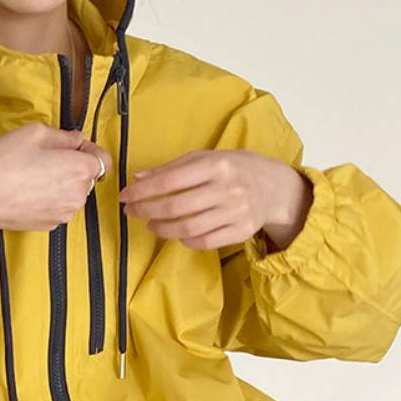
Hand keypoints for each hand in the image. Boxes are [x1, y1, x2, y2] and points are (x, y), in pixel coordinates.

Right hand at [0, 122, 112, 232]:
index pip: (104, 159)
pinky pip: (59, 207)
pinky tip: (30, 190)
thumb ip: (64, 135)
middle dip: (73, 165)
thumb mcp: (35, 132)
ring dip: (61, 183)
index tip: (75, 146)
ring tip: (35, 174)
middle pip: (87, 177)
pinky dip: (50, 198)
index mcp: (79, 170)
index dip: (91, 149)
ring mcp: (65, 213)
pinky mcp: (51, 225)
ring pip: (73, 193)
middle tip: (46, 157)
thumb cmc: (4, 164)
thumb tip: (75, 140)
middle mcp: (77, 195)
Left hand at [117, 149, 311, 250]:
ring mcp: (235, 212)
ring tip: (151, 224)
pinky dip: (185, 240)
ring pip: (188, 228)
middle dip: (147, 210)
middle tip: (131, 212)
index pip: (170, 180)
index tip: (125, 196)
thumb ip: (173, 168)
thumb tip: (138, 178)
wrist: (275, 187)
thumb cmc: (235, 169)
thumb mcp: (208, 158)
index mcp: (216, 164)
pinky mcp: (241, 231)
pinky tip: (177, 234)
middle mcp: (227, 188)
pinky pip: (204, 241)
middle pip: (176, 206)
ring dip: (163, 229)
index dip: (143, 191)